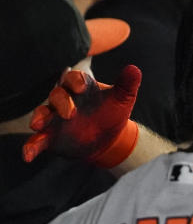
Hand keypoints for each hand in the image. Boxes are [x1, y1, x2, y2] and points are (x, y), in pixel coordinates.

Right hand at [23, 65, 140, 167]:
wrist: (108, 137)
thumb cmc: (112, 112)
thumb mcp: (123, 98)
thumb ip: (127, 84)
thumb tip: (134, 68)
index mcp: (81, 87)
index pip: (74, 79)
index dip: (75, 81)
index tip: (80, 88)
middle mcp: (64, 100)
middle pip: (57, 95)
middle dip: (61, 102)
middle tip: (70, 114)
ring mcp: (55, 118)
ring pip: (42, 114)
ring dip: (39, 118)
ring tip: (37, 125)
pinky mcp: (50, 136)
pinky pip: (37, 140)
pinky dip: (31, 146)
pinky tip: (28, 155)